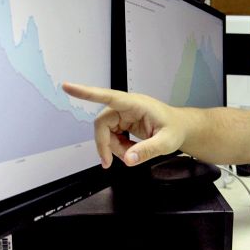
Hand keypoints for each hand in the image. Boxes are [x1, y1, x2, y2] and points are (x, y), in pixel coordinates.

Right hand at [62, 82, 184, 167]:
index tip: (68, 87)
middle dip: (105, 144)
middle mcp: (127, 107)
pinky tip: (129, 151)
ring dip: (112, 147)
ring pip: (105, 131)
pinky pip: (111, 135)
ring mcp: (124, 114)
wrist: (181, 128)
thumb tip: (128, 160)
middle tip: (110, 162)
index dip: (86, 92)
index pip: (107, 96)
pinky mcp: (124, 122)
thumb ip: (147, 151)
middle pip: (102, 123)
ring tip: (129, 156)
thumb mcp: (166, 143)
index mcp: (136, 104)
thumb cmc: (176, 129)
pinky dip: (117, 147)